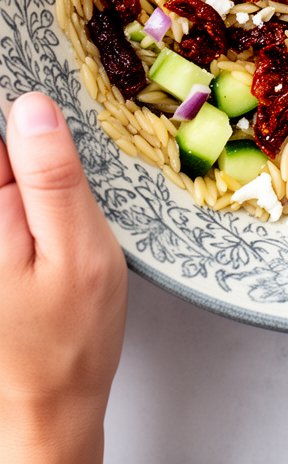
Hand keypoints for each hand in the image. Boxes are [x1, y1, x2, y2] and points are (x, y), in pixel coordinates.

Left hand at [0, 92, 127, 463]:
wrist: (44, 408)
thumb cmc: (68, 338)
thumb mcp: (78, 252)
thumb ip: (53, 179)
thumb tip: (32, 107)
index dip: (24, 106)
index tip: (50, 82)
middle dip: (29, 131)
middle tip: (64, 159)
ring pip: (4, 169)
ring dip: (31, 163)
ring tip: (59, 181)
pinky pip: (7, 194)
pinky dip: (27, 184)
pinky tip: (50, 196)